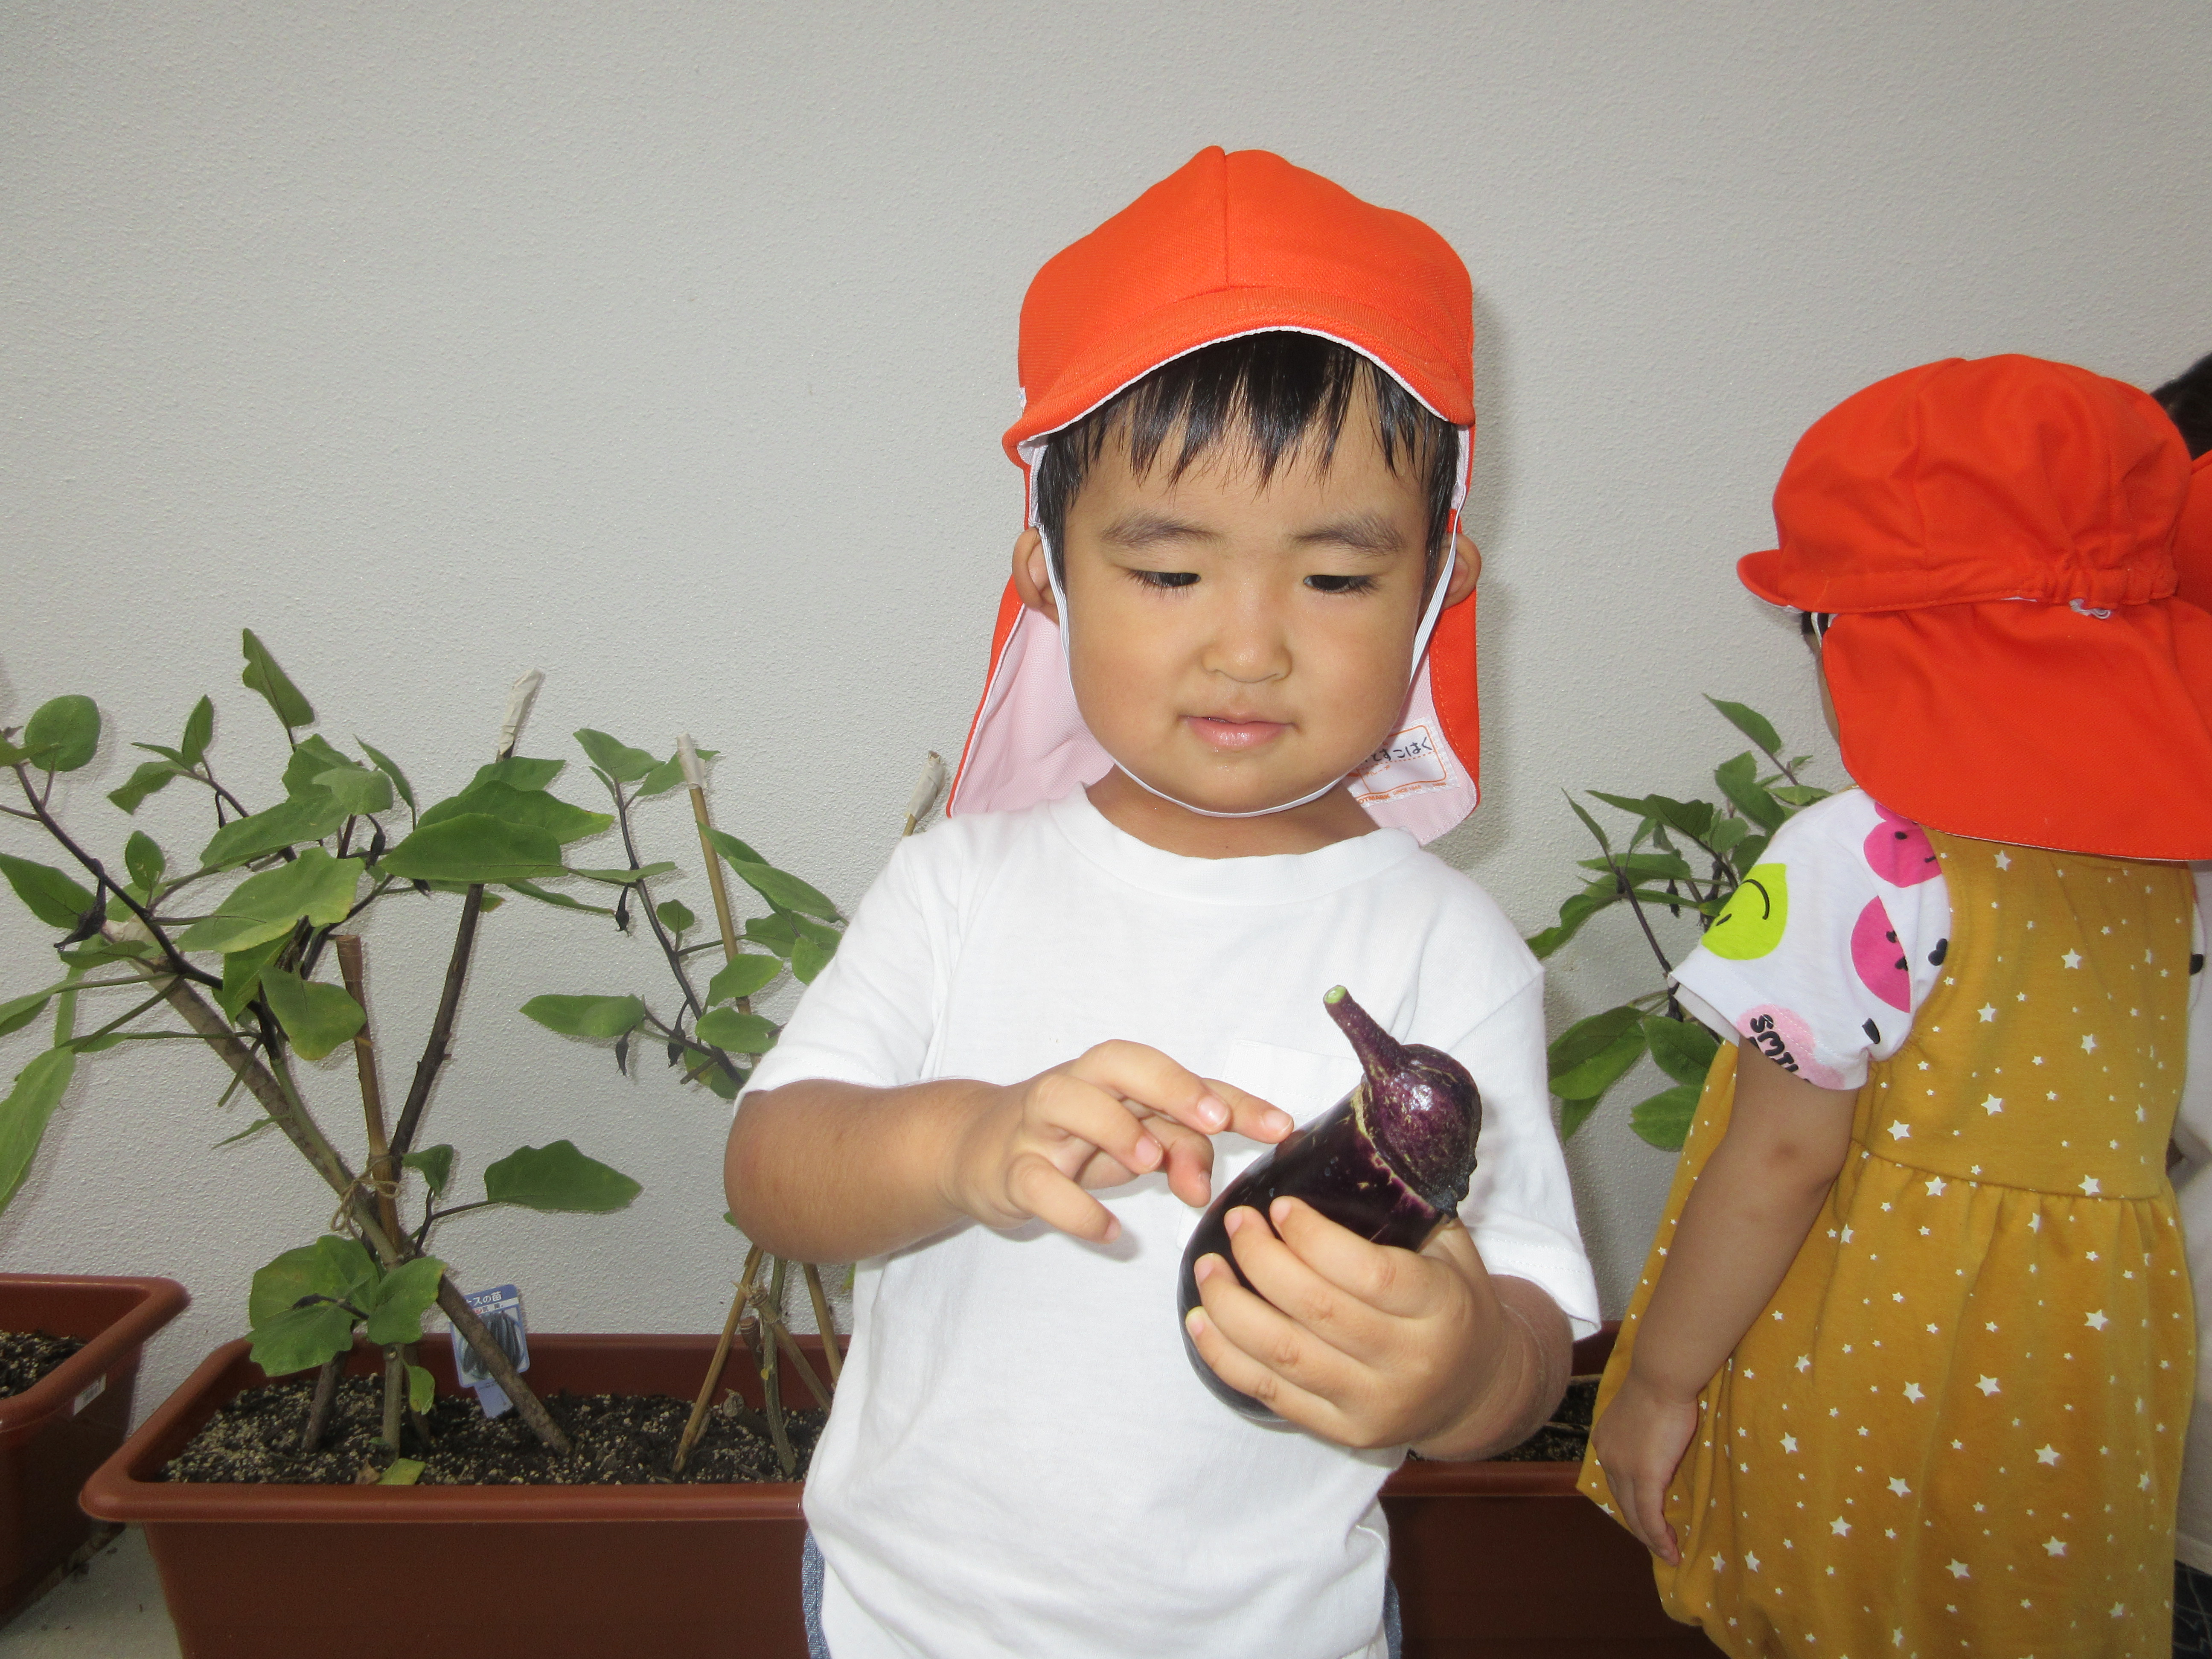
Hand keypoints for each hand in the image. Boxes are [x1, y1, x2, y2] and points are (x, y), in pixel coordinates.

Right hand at [942, 1041, 1290, 1242]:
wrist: (975, 1150)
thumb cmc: (1072, 1141)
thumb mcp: (1133, 1144)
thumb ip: (1180, 1151)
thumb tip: (1206, 1187)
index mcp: (1115, 1077)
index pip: (1179, 1076)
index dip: (1232, 1097)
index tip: (1280, 1126)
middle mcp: (1077, 1086)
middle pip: (1119, 1062)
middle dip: (1170, 1085)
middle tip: (1212, 1118)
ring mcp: (1037, 1126)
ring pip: (1066, 1101)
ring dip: (1113, 1127)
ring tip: (1150, 1164)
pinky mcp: (1008, 1169)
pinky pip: (1036, 1182)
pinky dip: (1073, 1207)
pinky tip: (1109, 1231)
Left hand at [1181, 1197, 1508, 1449]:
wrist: (1477, 1390)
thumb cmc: (1454, 1302)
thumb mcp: (1451, 1250)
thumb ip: (1402, 1209)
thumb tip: (1335, 1146)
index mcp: (1440, 1307)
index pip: (1368, 1273)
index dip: (1314, 1239)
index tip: (1279, 1206)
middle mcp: (1408, 1361)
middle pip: (1317, 1311)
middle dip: (1262, 1261)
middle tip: (1236, 1223)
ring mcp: (1373, 1404)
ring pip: (1284, 1355)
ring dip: (1231, 1307)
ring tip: (1207, 1267)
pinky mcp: (1342, 1431)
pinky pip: (1270, 1393)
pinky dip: (1225, 1356)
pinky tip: (1201, 1320)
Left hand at [1587, 1370, 1697, 1563]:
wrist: (1660, 1377)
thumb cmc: (1659, 1386)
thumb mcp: (1644, 1412)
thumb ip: (1644, 1432)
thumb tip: (1657, 1443)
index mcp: (1606, 1440)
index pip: (1616, 1480)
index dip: (1632, 1501)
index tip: (1647, 1516)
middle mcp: (1608, 1457)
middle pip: (1622, 1501)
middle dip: (1640, 1526)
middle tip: (1658, 1542)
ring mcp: (1623, 1469)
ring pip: (1634, 1515)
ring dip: (1651, 1538)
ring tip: (1667, 1551)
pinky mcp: (1644, 1477)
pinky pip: (1650, 1516)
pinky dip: (1659, 1538)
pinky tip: (1671, 1551)